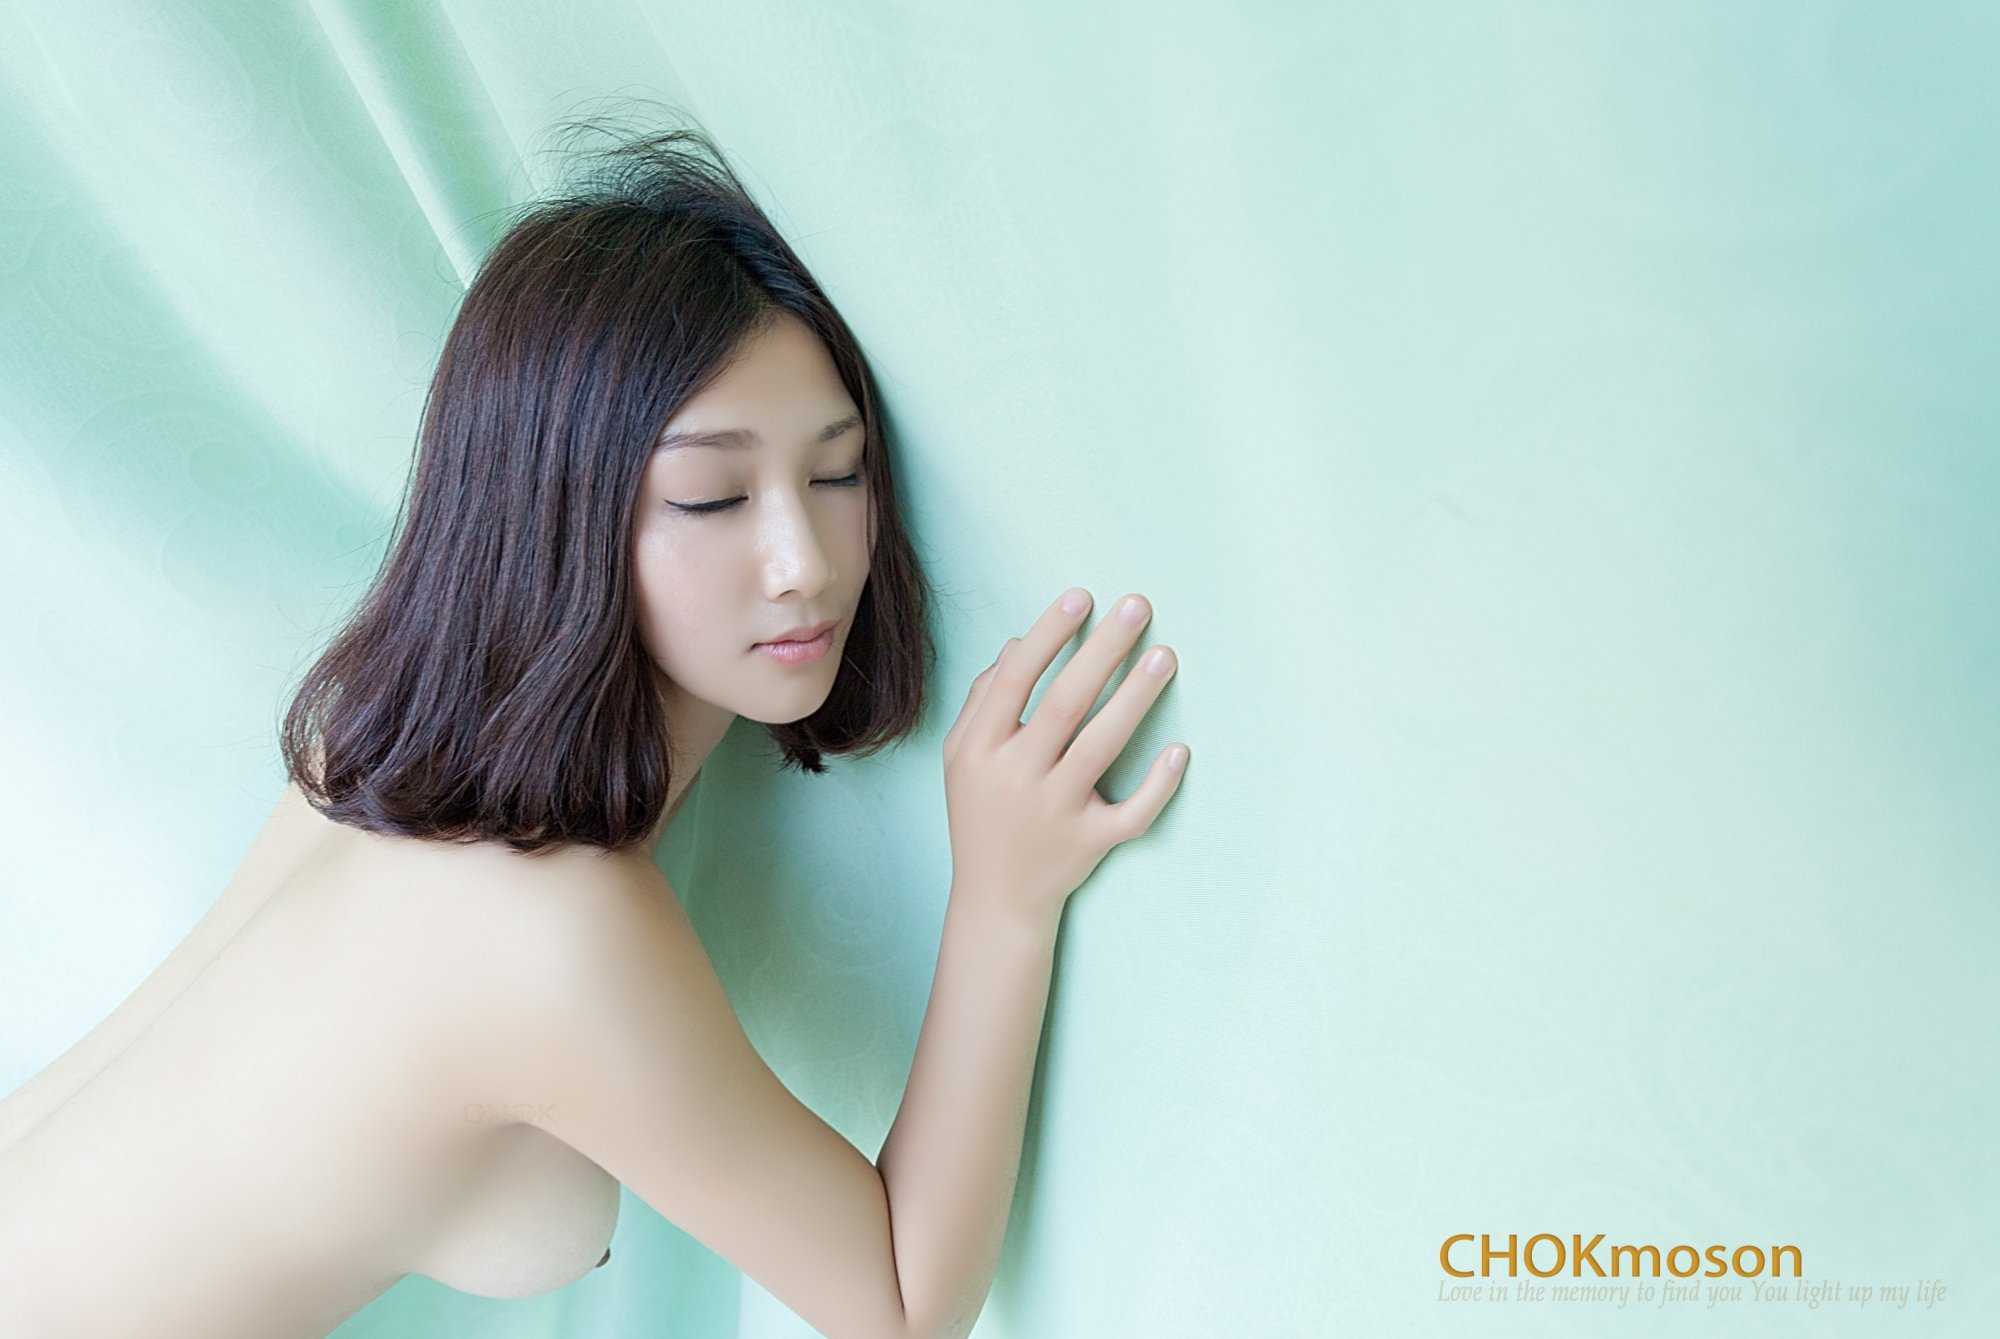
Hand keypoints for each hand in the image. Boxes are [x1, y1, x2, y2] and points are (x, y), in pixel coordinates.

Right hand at [940, 588, 1188, 926]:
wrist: (995, 899)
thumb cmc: (981, 813)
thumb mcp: (962, 757)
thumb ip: (983, 699)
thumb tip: (1018, 642)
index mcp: (980, 749)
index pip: (1015, 679)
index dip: (1048, 635)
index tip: (1082, 597)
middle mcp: (1017, 777)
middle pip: (1065, 703)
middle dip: (1104, 650)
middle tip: (1138, 607)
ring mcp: (1055, 812)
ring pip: (1102, 747)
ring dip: (1136, 698)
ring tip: (1165, 656)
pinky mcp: (1091, 843)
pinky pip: (1132, 812)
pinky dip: (1157, 784)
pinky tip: (1179, 751)